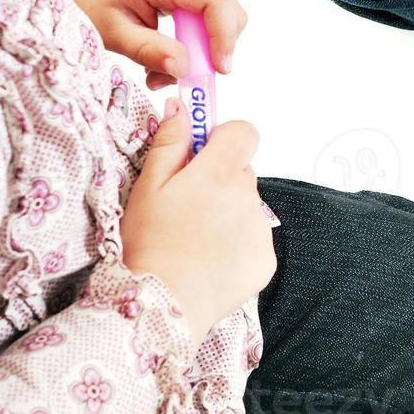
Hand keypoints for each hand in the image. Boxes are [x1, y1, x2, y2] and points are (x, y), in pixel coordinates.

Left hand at [34, 0, 246, 88]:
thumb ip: (148, 50)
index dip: (224, 34)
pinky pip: (207, 14)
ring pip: (220, 14)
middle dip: (215, 48)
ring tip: (163, 69)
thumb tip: (184, 68)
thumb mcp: (111, 31)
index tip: (218, 68)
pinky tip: (166, 52)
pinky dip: (194, 39)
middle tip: (185, 76)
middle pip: (226, 8)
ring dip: (202, 48)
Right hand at [120, 102, 276, 332]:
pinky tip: (210, 261)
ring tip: (196, 240)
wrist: (161, 305)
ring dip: (228, 214)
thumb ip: (170, 143)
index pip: (244, 132)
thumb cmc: (147, 243)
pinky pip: (255, 238)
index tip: (202, 157)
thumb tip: (181, 107)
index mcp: (218, 173)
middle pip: (242, 172)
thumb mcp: (148, 187)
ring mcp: (259, 230)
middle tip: (188, 208)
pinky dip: (238, 245)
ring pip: (248, 206)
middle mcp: (247, 197)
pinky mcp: (266, 260)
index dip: (224, 140)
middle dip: (220, 181)